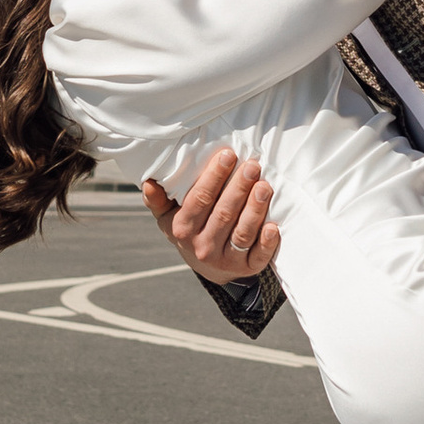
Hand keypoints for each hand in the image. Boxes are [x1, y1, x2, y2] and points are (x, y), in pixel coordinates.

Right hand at [145, 145, 280, 286]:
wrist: (208, 266)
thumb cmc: (189, 229)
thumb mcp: (168, 217)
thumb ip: (157, 200)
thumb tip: (149, 182)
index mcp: (183, 229)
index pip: (199, 200)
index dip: (214, 177)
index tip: (227, 155)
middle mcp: (203, 246)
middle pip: (223, 214)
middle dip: (238, 188)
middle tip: (252, 165)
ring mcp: (225, 259)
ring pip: (242, 233)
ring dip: (255, 210)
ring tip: (265, 187)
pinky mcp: (246, 268)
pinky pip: (258, 257)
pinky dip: (267, 243)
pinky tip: (274, 226)